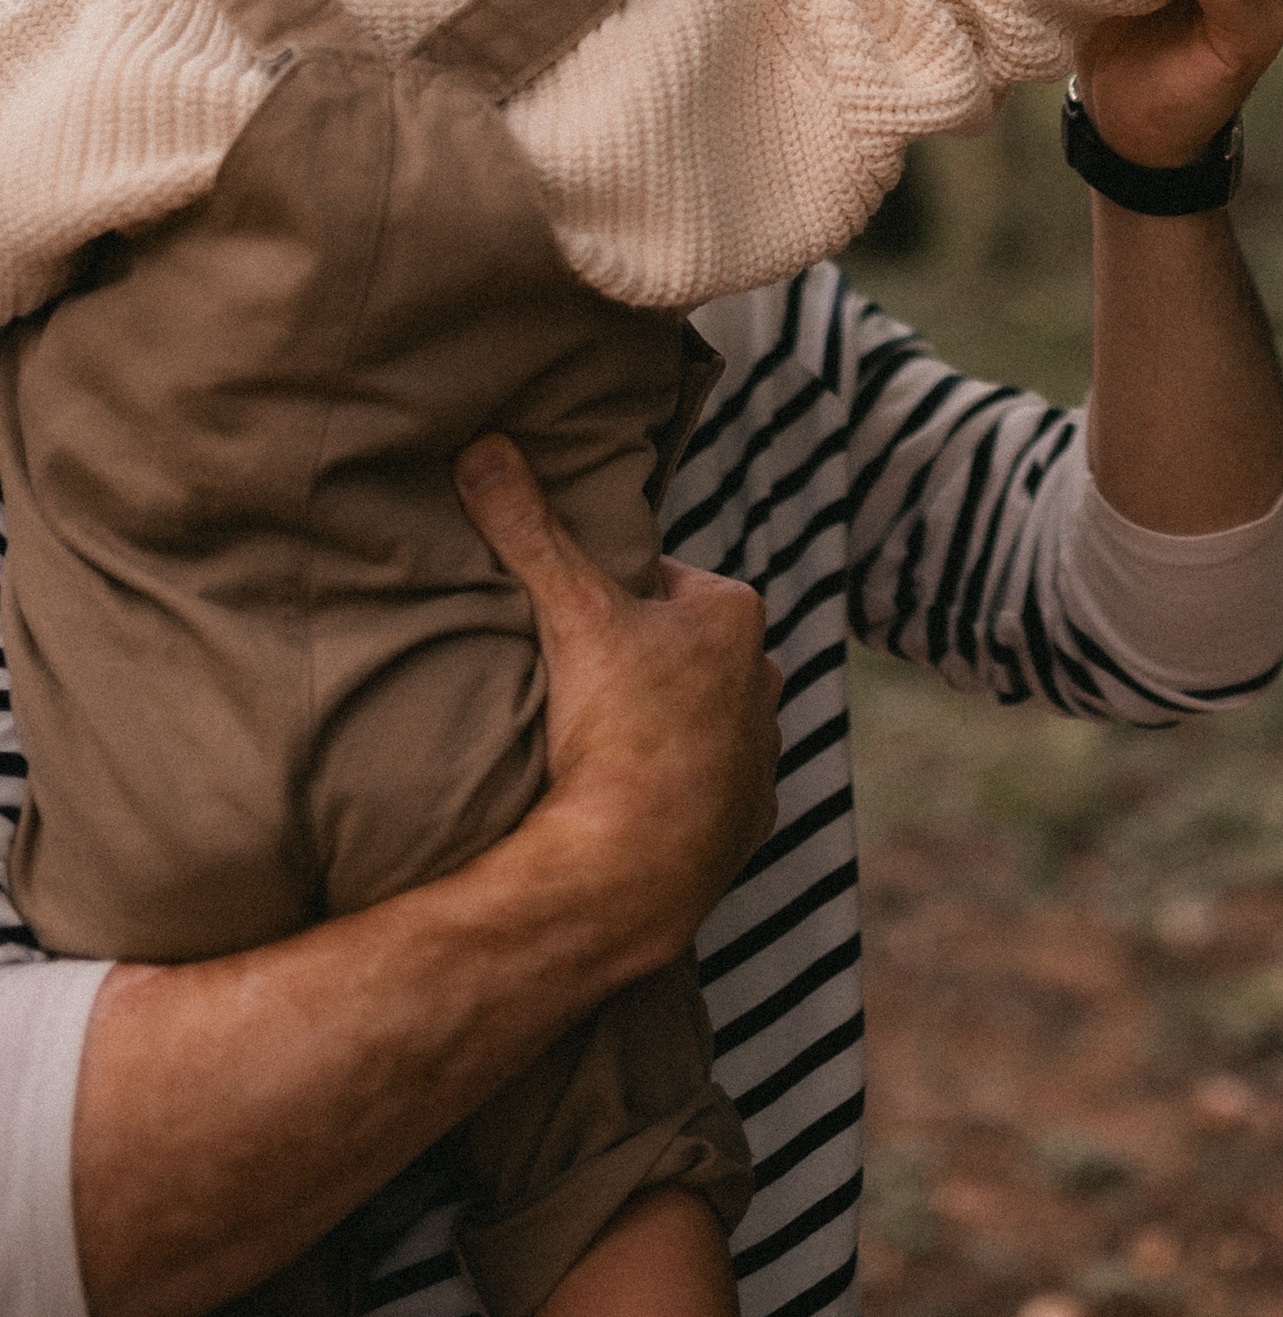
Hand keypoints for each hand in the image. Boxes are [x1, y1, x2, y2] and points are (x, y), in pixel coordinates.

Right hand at [454, 437, 779, 976]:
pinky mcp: (747, 825)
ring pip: (702, 720)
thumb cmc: (617, 727)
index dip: (612, 592)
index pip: (665, 581)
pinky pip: (707, 792)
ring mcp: (761, 757)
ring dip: (660, 726)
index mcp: (735, 617)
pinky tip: (624, 802)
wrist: (635, 869)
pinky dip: (673, 792)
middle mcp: (764, 682)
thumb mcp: (568, 610)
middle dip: (642, 658)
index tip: (569, 615)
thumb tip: (484, 446)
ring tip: (594, 744)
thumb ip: (529, 529)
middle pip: (687, 652)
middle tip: (575, 679)